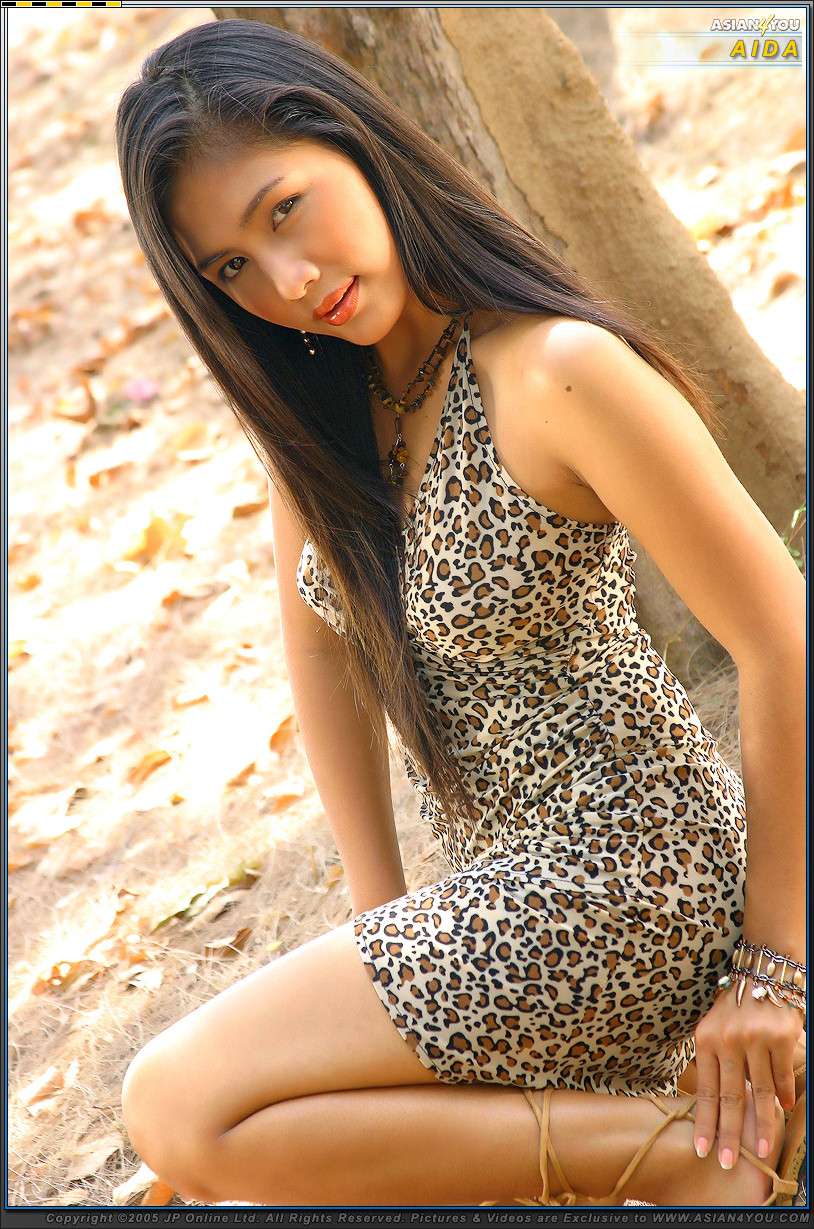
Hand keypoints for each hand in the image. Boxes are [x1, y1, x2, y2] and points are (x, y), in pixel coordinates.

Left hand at [691, 983, 803, 1168]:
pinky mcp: (780, 1037)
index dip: (705, 1122)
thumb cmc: (733, 1007)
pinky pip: (781, 1075)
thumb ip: (712, 1061)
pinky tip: (783, 1109)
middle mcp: (728, 1041)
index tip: (703, 1149)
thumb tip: (713, 1105)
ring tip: (763, 1149)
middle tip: (729, 1162)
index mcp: (706, 1040)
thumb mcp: (711, 1028)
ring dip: (763, 1125)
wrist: (761, 972)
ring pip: (761, 1092)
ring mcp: (755, 1039)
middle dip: (730, 1134)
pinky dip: (783, 1095)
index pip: (705, 1090)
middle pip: (731, 1097)